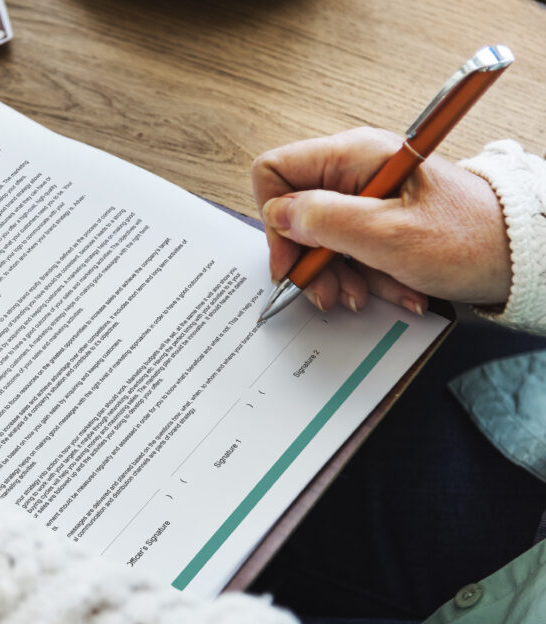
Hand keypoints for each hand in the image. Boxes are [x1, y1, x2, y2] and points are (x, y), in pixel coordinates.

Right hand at [252, 127, 510, 313]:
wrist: (522, 256)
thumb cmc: (470, 239)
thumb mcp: (389, 235)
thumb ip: (325, 221)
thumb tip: (279, 215)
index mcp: (354, 156)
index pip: (276, 172)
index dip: (275, 219)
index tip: (292, 260)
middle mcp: (355, 170)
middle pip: (297, 213)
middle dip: (311, 260)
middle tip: (330, 292)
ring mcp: (367, 196)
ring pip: (322, 239)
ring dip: (341, 275)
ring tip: (368, 295)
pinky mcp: (380, 219)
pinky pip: (351, 250)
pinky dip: (366, 276)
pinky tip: (393, 290)